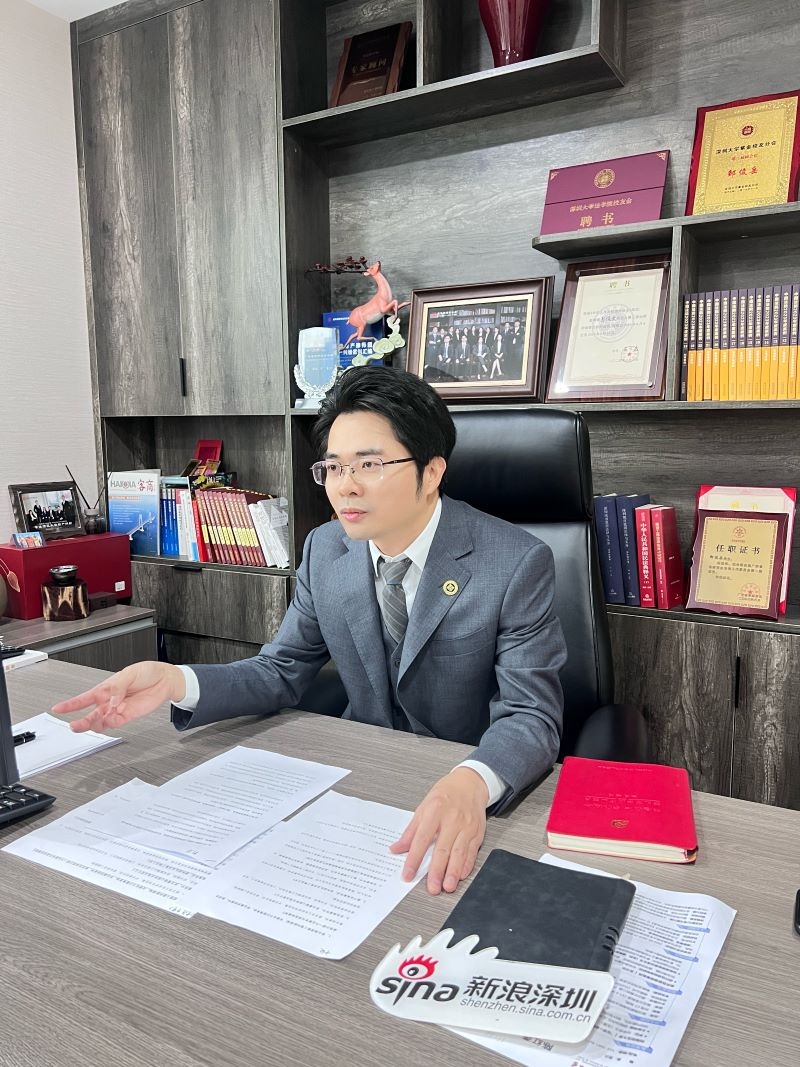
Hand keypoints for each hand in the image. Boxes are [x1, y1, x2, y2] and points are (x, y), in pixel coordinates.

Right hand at [51, 661, 186, 732]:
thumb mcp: (129, 674)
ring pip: (100, 722)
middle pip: (89, 715)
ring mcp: (117, 710)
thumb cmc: (146, 672)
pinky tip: (112, 718)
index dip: (70, 704)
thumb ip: (118, 687)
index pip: (83, 698)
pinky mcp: (127, 716)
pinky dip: (111, 722)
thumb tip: (111, 701)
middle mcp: (109, 701)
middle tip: (73, 726)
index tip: (57, 708)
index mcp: (105, 689)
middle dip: (80, 722)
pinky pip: (115, 723)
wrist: (164, 680)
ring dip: (96, 723)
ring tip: (97, 720)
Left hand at [390, 767, 487, 894]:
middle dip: (437, 870)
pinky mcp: (477, 833)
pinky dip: (466, 865)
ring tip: (447, 886)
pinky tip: (460, 875)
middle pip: (443, 848)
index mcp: (434, 811)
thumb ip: (411, 831)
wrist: (470, 783)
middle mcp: (452, 819)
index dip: (414, 858)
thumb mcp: (423, 806)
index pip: (421, 839)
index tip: (408, 874)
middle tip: (432, 887)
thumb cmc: (445, 794)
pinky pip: (471, 852)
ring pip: (459, 852)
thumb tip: (396, 849)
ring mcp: (466, 826)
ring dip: (453, 871)